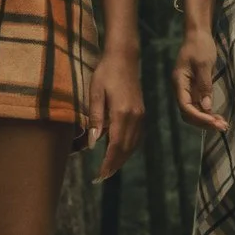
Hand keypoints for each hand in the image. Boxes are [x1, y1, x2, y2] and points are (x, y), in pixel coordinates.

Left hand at [88, 46, 144, 179]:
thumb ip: (95, 118)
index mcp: (122, 113)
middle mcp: (135, 117)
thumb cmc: (106, 72)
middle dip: (114, 165)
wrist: (124, 57)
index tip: (99, 176)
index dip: (108, 163)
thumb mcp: (95, 93)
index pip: (116, 145)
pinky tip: (120, 151)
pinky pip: (137, 137)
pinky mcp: (142, 112)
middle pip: (126, 148)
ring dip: (122, 158)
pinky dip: (129, 148)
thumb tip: (92, 143)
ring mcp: (140, 115)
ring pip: (133, 144)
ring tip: (109, 169)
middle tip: (101, 177)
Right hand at [172, 20, 226, 132]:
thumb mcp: (204, 64)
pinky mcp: (194, 88)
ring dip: (206, 120)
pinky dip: (207, 113)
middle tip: (222, 127)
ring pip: (193, 111)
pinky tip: (217, 117)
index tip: (214, 122)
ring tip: (222, 125)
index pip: (186, 106)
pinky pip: (198, 105)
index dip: (199, 117)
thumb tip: (206, 107)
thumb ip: (204, 85)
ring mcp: (187, 89)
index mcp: (179, 82)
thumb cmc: (200, 46)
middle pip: (188, 112)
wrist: (198, 34)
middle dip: (204, 122)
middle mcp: (181, 88)